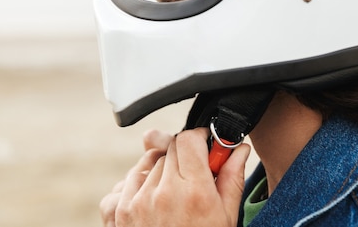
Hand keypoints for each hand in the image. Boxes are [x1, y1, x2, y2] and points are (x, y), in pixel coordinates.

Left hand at [101, 128, 250, 226]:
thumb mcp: (225, 218)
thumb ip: (231, 178)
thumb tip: (239, 148)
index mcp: (194, 192)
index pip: (189, 140)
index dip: (200, 139)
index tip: (206, 147)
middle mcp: (162, 192)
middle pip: (170, 148)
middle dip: (184, 156)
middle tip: (194, 174)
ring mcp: (136, 201)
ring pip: (150, 162)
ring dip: (162, 169)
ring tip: (174, 192)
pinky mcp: (118, 210)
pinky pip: (129, 178)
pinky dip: (139, 183)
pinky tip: (153, 199)